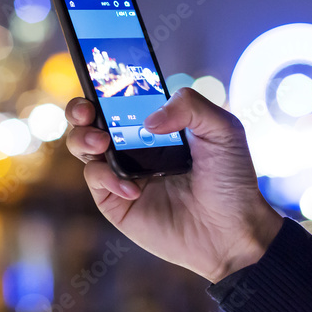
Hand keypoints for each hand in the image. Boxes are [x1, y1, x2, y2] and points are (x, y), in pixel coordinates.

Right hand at [65, 87, 282, 282]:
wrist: (233, 232)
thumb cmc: (231, 180)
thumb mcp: (223, 129)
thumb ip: (190, 106)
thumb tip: (148, 119)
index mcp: (154, 124)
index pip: (120, 97)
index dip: (103, 86)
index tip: (99, 79)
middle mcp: (131, 145)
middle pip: (89, 118)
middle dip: (79, 109)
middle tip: (86, 111)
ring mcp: (121, 172)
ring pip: (82, 145)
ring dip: (83, 138)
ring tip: (102, 143)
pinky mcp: (115, 201)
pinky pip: (95, 179)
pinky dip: (106, 178)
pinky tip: (132, 188)